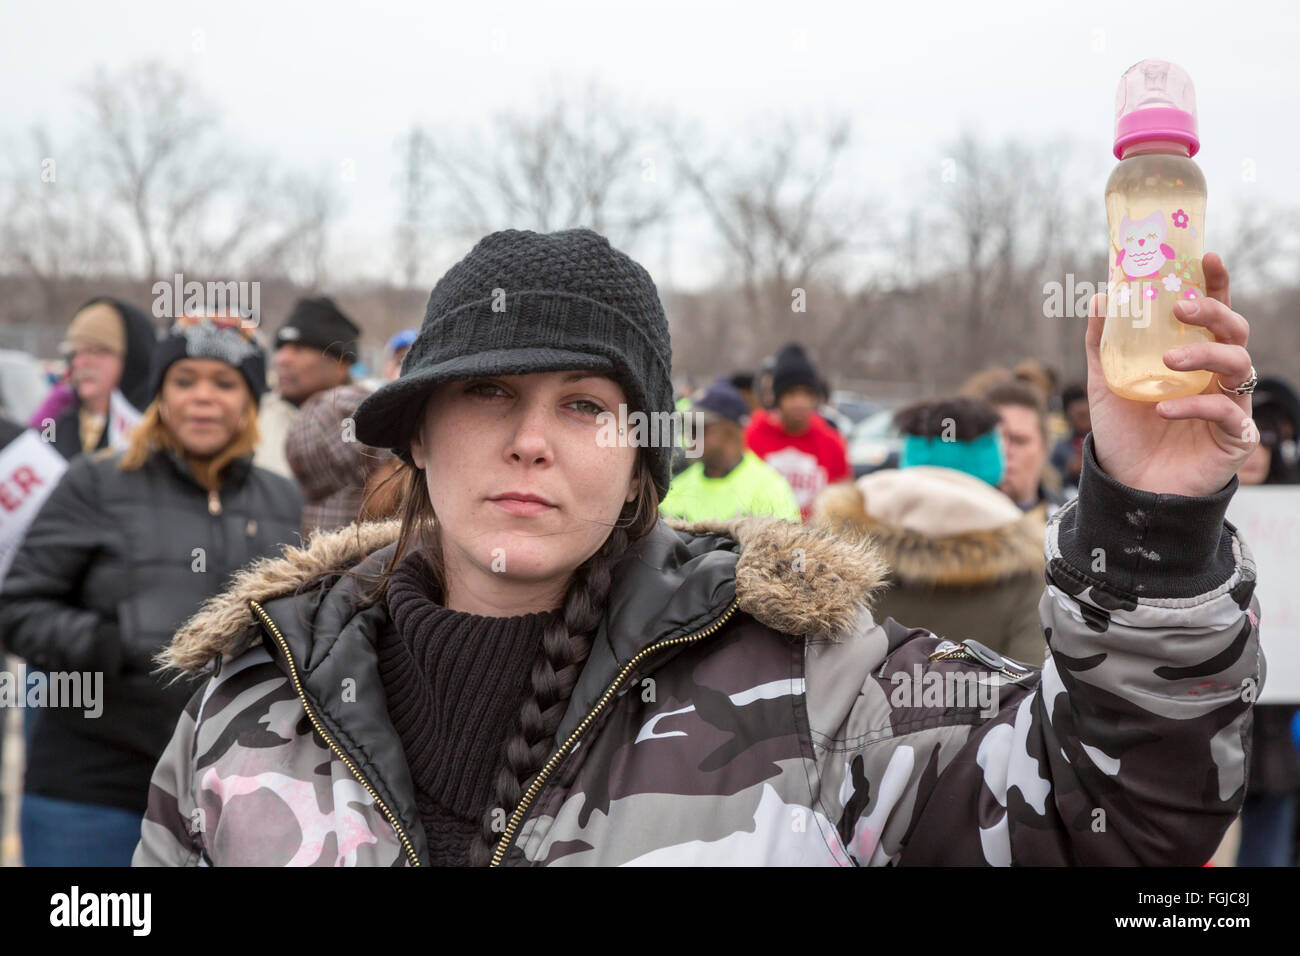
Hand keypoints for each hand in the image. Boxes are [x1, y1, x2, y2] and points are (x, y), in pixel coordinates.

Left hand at [1085, 253, 1255, 496]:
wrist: (1126, 488)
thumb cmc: (1124, 434)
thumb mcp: (1103, 384)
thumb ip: (1102, 343)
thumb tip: (1100, 295)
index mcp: (1192, 358)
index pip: (1213, 314)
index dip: (1216, 284)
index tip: (1207, 257)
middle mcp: (1216, 377)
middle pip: (1234, 331)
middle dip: (1214, 312)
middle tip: (1181, 307)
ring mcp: (1230, 405)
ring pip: (1238, 364)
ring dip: (1203, 355)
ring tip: (1167, 362)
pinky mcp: (1234, 437)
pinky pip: (1226, 411)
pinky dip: (1194, 405)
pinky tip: (1163, 410)